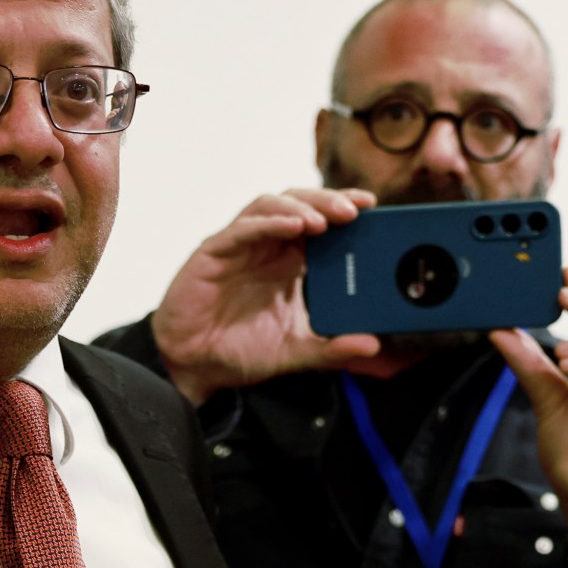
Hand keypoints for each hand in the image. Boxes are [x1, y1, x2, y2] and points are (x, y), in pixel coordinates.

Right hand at [149, 188, 384, 405]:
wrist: (195, 367)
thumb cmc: (240, 350)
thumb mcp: (296, 350)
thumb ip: (332, 347)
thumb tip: (372, 344)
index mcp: (288, 261)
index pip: (320, 221)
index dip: (343, 206)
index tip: (372, 205)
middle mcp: (266, 247)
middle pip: (298, 204)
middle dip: (327, 201)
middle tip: (356, 210)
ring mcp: (239, 246)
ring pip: (270, 206)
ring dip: (300, 207)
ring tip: (325, 220)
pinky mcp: (213, 253)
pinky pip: (242, 229)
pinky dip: (268, 223)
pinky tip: (292, 226)